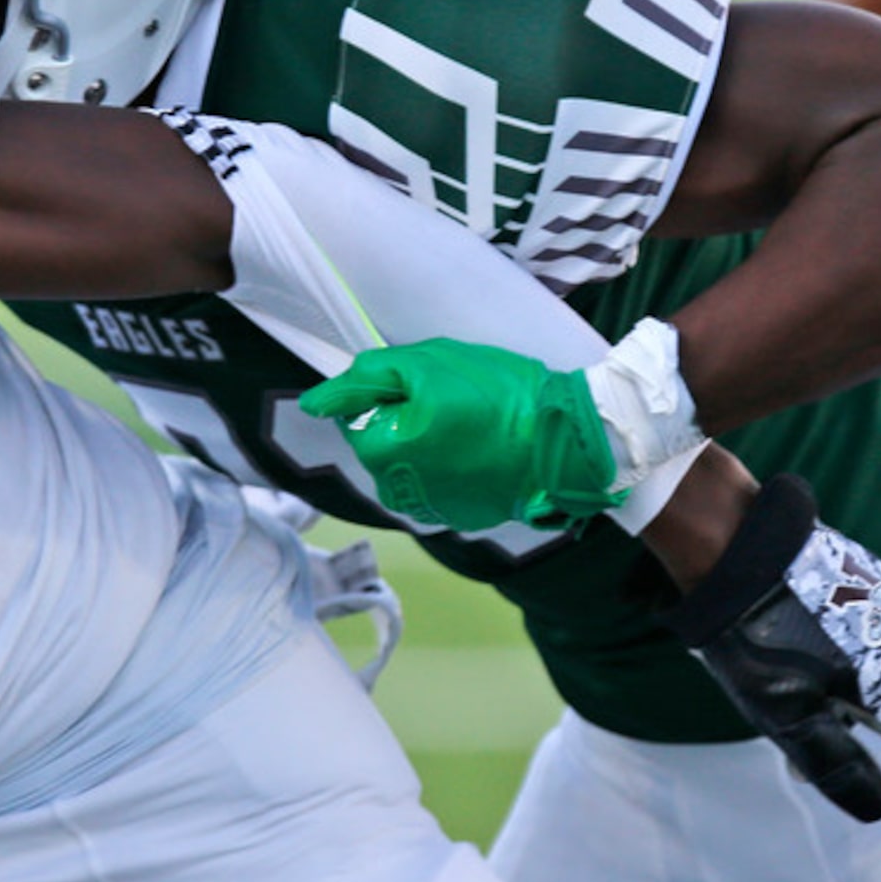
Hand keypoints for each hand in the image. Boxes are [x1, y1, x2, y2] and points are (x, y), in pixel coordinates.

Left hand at [299, 338, 626, 530]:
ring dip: (428, 439)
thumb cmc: (497, 397)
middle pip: (381, 439)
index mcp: (380, 452)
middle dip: (406, 416)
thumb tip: (315, 401)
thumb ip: (365, 379)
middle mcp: (394, 491)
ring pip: (409, 460)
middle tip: (454, 399)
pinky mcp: (458, 515)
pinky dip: (452, 462)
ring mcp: (428, 508)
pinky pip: (437, 480)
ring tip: (472, 423)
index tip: (427, 384)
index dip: (389, 390)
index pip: (355, 412)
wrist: (565, 442)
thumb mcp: (426, 365)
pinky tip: (482, 446)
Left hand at [662, 475, 880, 843]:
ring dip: (850, 697)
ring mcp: (874, 598)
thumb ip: (832, 761)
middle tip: (851, 775)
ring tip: (801, 711)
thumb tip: (880, 810)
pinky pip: (855, 630)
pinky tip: (796, 658)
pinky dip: (836, 658)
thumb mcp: (783, 712)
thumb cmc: (750, 636)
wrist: (728, 542)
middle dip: (880, 744)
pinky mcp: (851, 572)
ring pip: (874, 663)